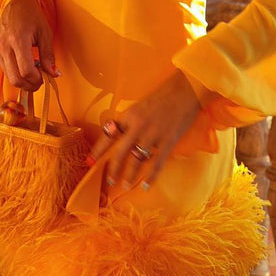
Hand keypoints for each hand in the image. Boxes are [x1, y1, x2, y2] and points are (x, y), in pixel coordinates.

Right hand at [0, 0, 56, 91]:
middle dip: (30, 85)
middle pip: (16, 79)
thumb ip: (48, 56)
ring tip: (35, 72)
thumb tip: (54, 75)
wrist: (16, 3)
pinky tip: (26, 66)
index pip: (26, 71)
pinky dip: (17, 74)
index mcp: (18, 40)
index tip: (46, 77)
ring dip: (24, 81)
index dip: (37, 79)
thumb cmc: (32, 16)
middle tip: (41, 80)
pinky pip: (6, 71)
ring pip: (10, 78)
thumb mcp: (45, 33)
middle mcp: (4, 47)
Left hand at [90, 70, 202, 191]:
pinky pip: (157, 163)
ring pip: (137, 161)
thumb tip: (121, 138)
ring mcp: (153, 135)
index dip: (97, 150)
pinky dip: (151, 177)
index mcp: (129, 115)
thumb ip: (131, 121)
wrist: (186, 89)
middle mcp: (138, 126)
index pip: (108, 135)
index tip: (89, 162)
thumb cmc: (163, 95)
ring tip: (126, 185)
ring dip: (130, 176)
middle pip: (120, 153)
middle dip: (113, 169)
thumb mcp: (141, 105)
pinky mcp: (168, 141)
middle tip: (109, 181)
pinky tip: (145, 186)